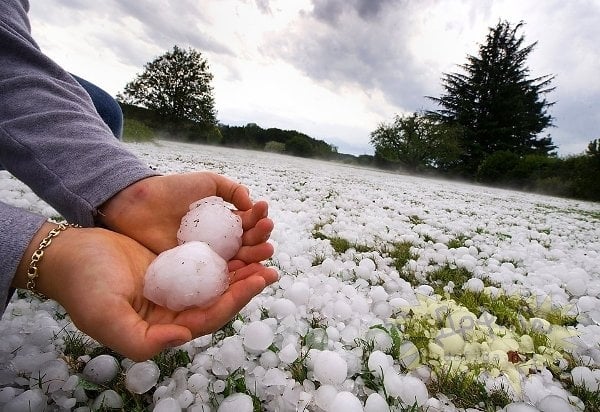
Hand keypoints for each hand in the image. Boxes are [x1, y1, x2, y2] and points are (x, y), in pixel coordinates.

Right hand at [14, 223, 277, 360]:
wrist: (68, 254)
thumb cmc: (82, 286)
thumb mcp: (105, 316)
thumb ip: (141, 339)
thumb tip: (184, 337)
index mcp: (165, 326)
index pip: (210, 317)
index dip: (236, 300)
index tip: (258, 279)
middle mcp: (175, 309)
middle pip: (221, 299)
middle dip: (247, 283)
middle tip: (270, 264)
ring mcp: (176, 285)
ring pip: (217, 279)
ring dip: (241, 266)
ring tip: (263, 248)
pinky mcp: (174, 264)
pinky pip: (205, 260)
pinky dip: (224, 250)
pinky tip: (239, 236)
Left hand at [98, 173, 273, 262]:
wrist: (139, 205)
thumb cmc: (172, 190)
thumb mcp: (207, 182)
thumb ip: (231, 189)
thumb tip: (251, 202)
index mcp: (224, 221)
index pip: (248, 224)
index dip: (258, 218)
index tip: (263, 211)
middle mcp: (219, 241)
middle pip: (247, 244)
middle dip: (261, 238)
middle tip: (266, 232)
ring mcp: (207, 257)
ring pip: (238, 260)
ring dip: (255, 256)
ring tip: (266, 250)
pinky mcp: (194, 270)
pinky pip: (217, 275)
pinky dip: (235, 273)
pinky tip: (245, 267)